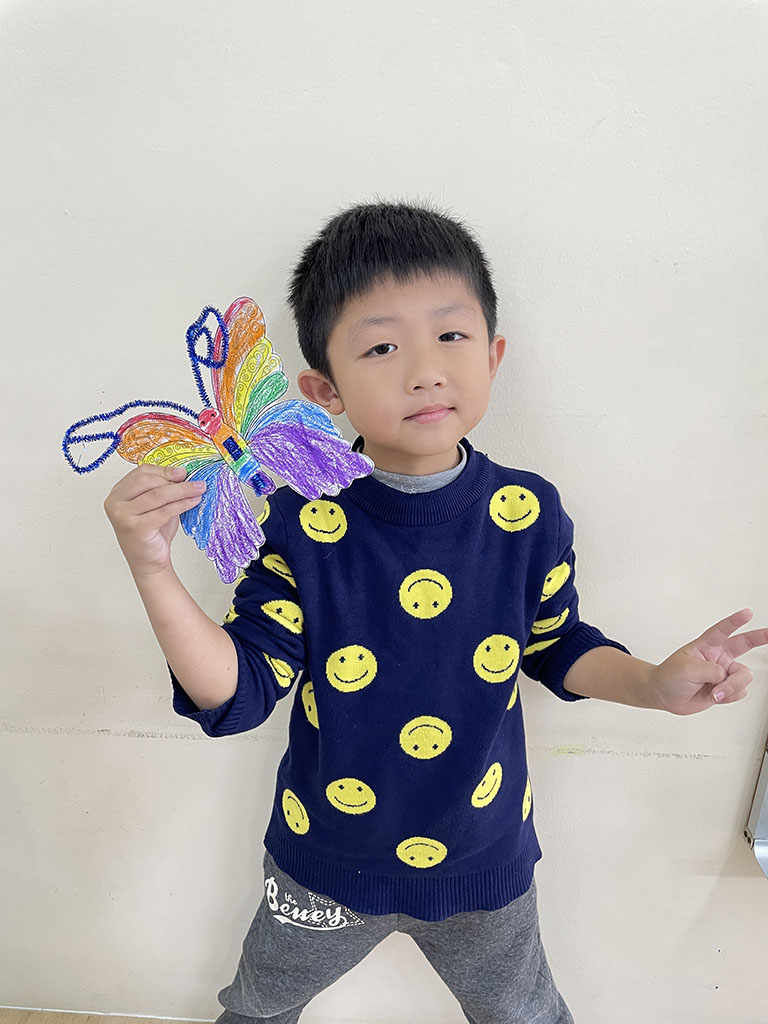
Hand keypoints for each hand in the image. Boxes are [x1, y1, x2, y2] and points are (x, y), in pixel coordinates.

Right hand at [103, 464, 205, 576]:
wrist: (149, 562)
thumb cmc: (152, 533)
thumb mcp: (157, 505)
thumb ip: (163, 488)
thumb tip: (182, 473)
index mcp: (118, 493)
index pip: (140, 473)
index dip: (164, 470)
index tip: (183, 472)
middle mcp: (115, 503)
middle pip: (147, 481)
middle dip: (174, 480)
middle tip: (195, 482)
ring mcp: (123, 516)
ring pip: (157, 495)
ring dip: (182, 490)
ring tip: (199, 489)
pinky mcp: (135, 528)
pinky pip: (164, 511)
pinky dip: (182, 504)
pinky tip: (193, 502)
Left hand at [650, 609, 767, 715]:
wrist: (664, 696)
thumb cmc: (669, 676)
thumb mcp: (686, 669)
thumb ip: (710, 670)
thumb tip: (725, 676)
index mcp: (706, 646)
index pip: (722, 630)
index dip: (735, 621)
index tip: (748, 613)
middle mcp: (718, 657)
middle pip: (744, 644)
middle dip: (759, 637)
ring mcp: (723, 673)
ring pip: (743, 677)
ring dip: (732, 687)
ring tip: (715, 692)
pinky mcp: (725, 688)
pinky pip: (739, 692)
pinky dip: (729, 696)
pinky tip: (716, 696)